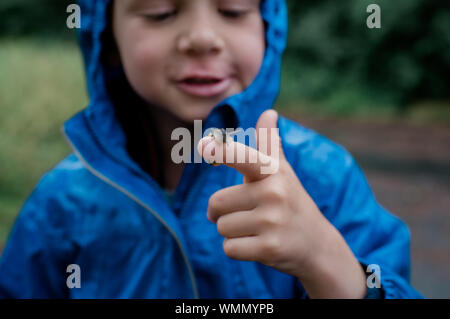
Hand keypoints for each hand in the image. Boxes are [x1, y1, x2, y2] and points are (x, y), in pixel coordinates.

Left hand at [197, 110, 366, 297]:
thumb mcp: (282, 171)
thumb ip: (270, 143)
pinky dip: (237, 250)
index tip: (205, 146)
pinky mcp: (270, 248)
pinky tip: (259, 246)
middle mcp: (274, 193)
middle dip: (222, 212)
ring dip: (232, 232)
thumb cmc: (290, 201)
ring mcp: (273, 221)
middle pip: (216, 203)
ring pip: (222, 227)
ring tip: (257, 229)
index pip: (243, 157)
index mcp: (272, 171)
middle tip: (245, 214)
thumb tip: (269, 112)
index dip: (222, 152)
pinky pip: (229, 249)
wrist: (316, 244)